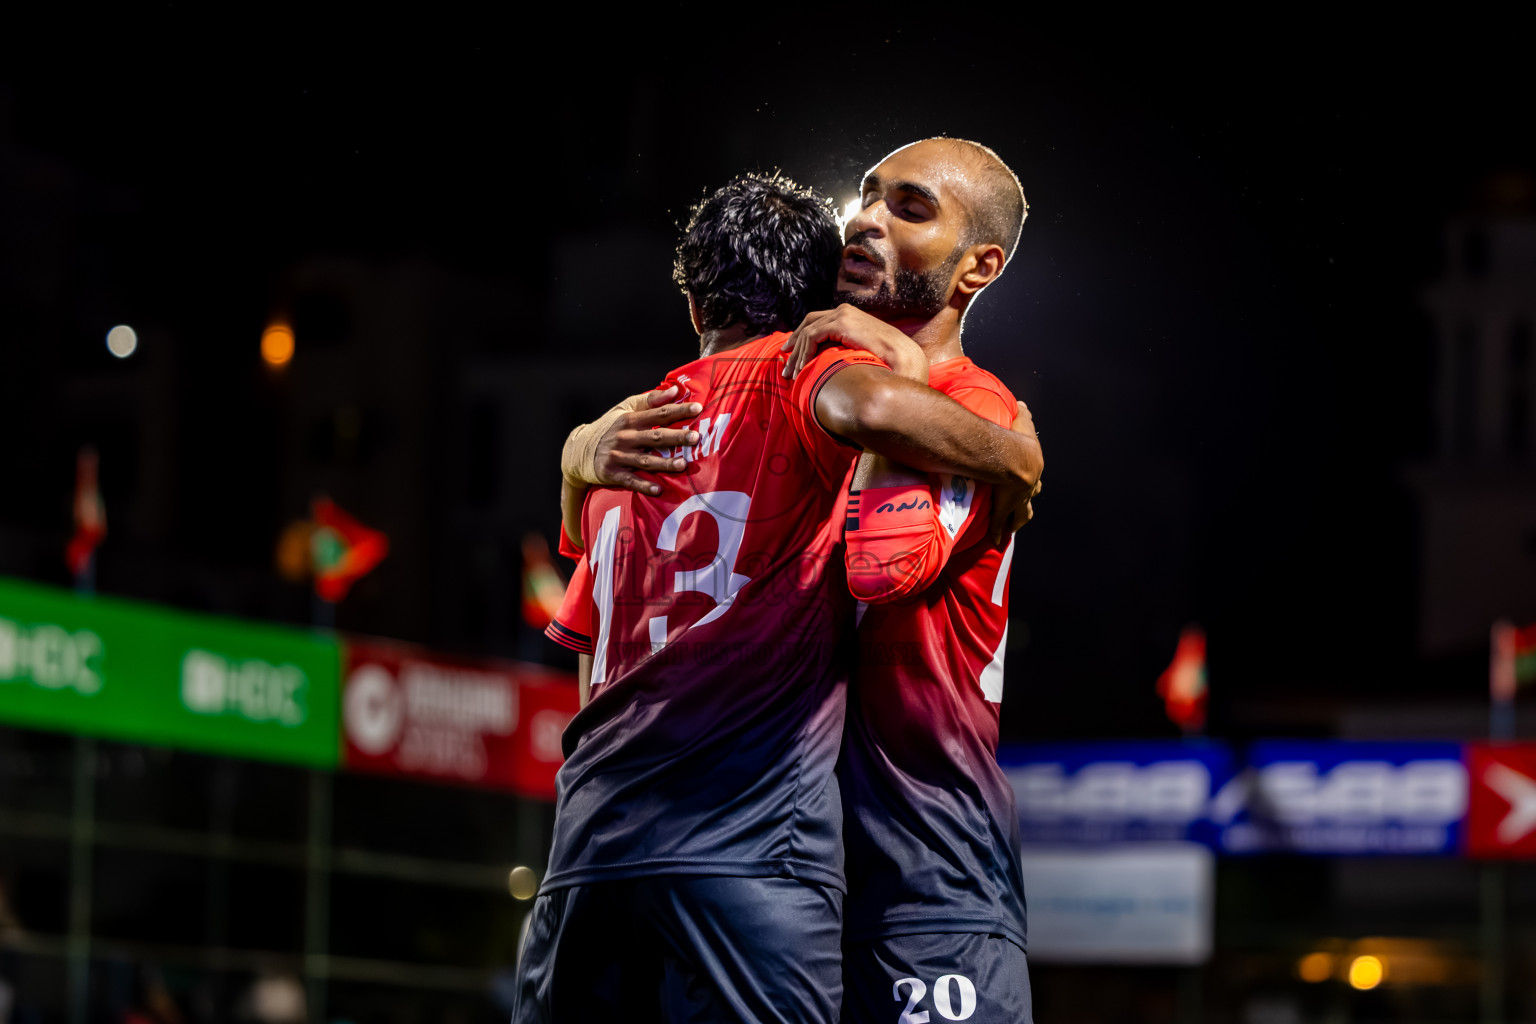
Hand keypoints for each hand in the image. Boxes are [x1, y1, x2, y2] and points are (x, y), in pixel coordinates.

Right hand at [591, 386, 702, 494]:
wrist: (578, 450)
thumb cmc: (609, 427)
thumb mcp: (624, 409)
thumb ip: (650, 400)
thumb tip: (675, 391)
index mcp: (630, 419)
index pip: (658, 413)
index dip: (678, 410)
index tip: (698, 408)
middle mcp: (625, 437)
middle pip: (655, 437)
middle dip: (676, 437)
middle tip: (695, 437)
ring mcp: (618, 456)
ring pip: (645, 460)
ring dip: (664, 463)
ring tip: (683, 464)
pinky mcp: (611, 474)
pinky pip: (630, 481)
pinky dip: (643, 485)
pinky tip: (658, 489)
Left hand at [780, 304, 928, 382]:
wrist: (904, 357)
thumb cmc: (888, 360)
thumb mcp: (861, 351)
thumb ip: (845, 350)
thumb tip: (832, 364)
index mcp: (849, 315)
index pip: (817, 320)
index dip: (802, 336)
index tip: (792, 352)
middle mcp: (843, 311)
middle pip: (808, 322)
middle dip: (794, 343)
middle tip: (784, 360)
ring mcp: (842, 314)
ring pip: (807, 331)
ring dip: (797, 353)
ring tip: (791, 372)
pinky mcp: (841, 323)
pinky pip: (812, 336)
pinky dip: (804, 352)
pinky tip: (802, 368)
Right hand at [989, 401, 1043, 543]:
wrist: (1015, 460)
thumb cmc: (1018, 440)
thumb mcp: (1022, 422)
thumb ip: (1022, 413)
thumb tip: (1021, 405)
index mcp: (1032, 470)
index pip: (1034, 479)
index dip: (1031, 482)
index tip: (1028, 484)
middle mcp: (1027, 489)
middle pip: (1029, 501)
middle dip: (1025, 506)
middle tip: (1020, 510)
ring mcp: (1016, 501)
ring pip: (1019, 516)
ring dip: (1014, 523)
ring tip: (1009, 531)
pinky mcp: (1002, 510)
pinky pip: (998, 525)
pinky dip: (997, 534)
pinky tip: (994, 542)